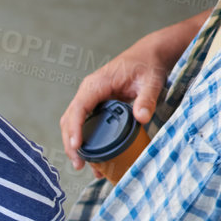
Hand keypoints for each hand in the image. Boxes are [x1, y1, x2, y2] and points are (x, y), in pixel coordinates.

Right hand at [59, 39, 167, 170]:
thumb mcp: (151, 81)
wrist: (149, 55)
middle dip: (70, 143)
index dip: (74, 128)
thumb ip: (147, 99)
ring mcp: (89, 98)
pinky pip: (82, 122)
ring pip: (72, 123)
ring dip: (74, 144)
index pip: (78, 108)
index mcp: (96, 84)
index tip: (76, 147)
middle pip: (69, 119)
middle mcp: (88, 91)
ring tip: (83, 165)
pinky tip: (92, 156)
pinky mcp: (95, 105)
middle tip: (79, 165)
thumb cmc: (148, 65)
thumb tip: (142, 118)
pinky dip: (83, 139)